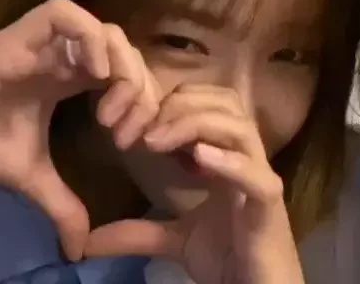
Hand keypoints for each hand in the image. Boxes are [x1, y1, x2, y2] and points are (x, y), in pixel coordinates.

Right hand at [0, 0, 158, 259]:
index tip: (128, 139)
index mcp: (74, 79)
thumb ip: (64, 203)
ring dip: (120, 66)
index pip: (126, 72)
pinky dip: (91, 39)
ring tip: (108, 109)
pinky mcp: (24, 34)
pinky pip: (67, 14)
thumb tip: (79, 249)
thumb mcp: (35, 176)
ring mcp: (47, 42)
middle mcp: (67, 57)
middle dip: (139, 86)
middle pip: (125, 50)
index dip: (140, 99)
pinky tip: (93, 76)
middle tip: (124, 128)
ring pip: (105, 30)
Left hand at [85, 85, 304, 283]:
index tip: (138, 121)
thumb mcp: (175, 238)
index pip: (210, 102)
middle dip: (183, 104)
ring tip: (158, 141)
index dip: (175, 101)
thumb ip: (139, 230)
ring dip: (195, 124)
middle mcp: (246, 157)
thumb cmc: (227, 258)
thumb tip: (90, 241)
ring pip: (240, 128)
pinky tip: (198, 157)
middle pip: (226, 102)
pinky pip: (256, 176)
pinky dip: (229, 162)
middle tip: (147, 127)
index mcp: (227, 156)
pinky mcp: (269, 208)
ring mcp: (259, 179)